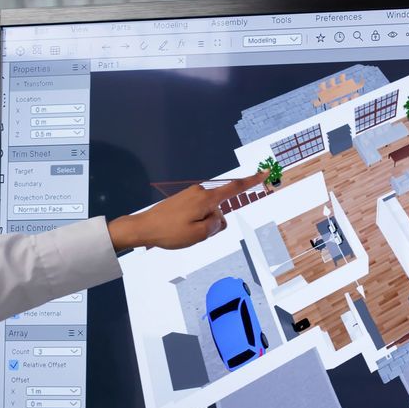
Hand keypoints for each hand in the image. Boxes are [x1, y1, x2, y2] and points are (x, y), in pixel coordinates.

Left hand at [107, 171, 267, 250]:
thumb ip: (216, 225)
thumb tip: (219, 218)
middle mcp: (200, 192)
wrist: (143, 227)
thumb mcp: (198, 235)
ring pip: (208, 212)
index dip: (251, 181)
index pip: (234, 188)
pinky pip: (198, 212)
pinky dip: (194, 223)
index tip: (265, 172)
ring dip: (202, 224)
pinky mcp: (184, 199)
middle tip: (194, 234)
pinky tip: (179, 229)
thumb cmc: (169, 232)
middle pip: (220, 208)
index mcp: (206, 199)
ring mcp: (191, 194)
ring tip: (183, 232)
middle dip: (214, 223)